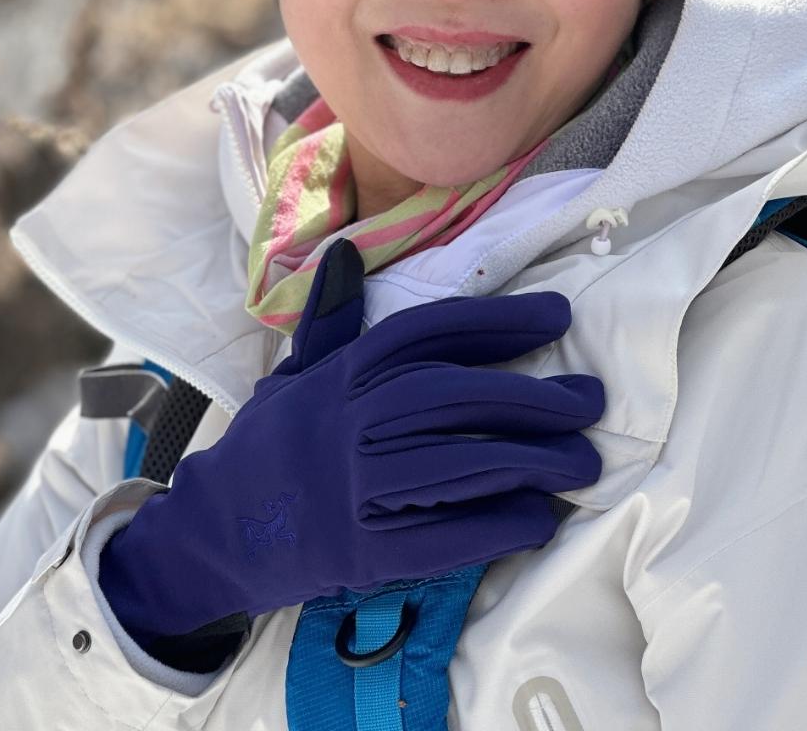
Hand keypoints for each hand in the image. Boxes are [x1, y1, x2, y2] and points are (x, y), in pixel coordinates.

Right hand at [99, 237, 604, 638]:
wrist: (215, 529)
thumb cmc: (269, 443)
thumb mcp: (295, 374)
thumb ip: (332, 320)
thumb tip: (345, 255)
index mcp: (341, 375)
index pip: (425, 335)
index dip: (495, 321)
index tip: (557, 316)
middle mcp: (349, 424)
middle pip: (451, 398)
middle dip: (529, 395)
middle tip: (591, 399)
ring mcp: (354, 489)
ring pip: (455, 465)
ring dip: (528, 461)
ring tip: (584, 460)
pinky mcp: (362, 551)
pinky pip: (441, 536)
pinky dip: (495, 526)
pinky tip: (540, 518)